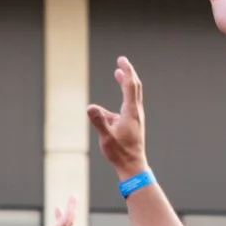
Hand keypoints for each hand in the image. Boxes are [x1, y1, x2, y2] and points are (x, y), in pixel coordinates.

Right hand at [87, 57, 150, 178]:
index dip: (126, 71)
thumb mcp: (106, 137)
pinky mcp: (134, 124)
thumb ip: (99, 121)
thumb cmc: (120, 153)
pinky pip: (129, 105)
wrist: (133, 166)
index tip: (121, 60)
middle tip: (121, 62)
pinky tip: (111, 105)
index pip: (130, 85)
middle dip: (128, 73)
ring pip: (133, 95)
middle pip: (135, 87)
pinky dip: (123, 97)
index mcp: (130, 112)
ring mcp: (136, 118)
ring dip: (126, 83)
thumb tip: (90, 107)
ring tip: (118, 74)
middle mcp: (136, 112)